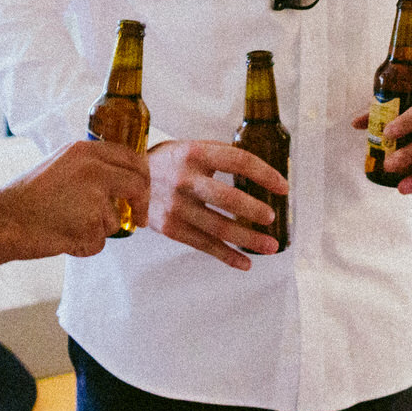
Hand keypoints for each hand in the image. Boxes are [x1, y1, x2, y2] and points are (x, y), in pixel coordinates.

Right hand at [0, 140, 155, 259]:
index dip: (141, 176)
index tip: (141, 191)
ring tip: (66, 224)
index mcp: (86, 151)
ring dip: (97, 230)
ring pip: (115, 221)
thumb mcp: (61, 164)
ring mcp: (94, 198)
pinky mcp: (90, 226)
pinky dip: (84, 246)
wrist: (4, 219)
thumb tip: (120, 177)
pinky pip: (99, 243)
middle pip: (138, 185)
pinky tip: (62, 236)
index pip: (132, 158)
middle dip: (140, 206)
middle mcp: (94, 170)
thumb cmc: (28, 195)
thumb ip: (90, 166)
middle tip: (138, 220)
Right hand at [145, 139, 287, 270]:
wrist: (128, 179)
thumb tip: (262, 173)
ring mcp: (177, 206)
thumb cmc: (169, 162)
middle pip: (228, 198)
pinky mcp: (171, 228)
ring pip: (219, 228)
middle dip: (254, 210)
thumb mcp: (191, 147)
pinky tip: (245, 262)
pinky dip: (227, 256)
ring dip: (248, 239)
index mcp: (195, 153)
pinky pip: (205, 245)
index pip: (238, 160)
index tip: (283, 187)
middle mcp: (185, 179)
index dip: (264, 174)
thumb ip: (221, 156)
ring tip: (270, 247)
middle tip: (272, 218)